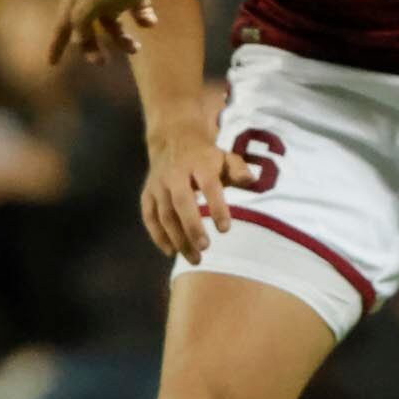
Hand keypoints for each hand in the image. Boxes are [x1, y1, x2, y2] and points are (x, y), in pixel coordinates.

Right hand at [50, 0, 163, 63]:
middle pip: (87, 29)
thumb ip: (79, 23)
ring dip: (122, 39)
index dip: (56, 45)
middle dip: (93, 46)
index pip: (61, 25)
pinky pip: (133, 13)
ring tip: (135, 48)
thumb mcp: (90, 5)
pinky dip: (141, 19)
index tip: (52, 64)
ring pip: (112, 25)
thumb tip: (79, 39)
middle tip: (103, 62)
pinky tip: (150, 19)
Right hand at [140, 121, 254, 262]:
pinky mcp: (147, 194)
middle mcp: (175, 174)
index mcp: (198, 163)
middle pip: (181, 201)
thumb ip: (238, 169)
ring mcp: (158, 184)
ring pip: (164, 214)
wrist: (174, 141)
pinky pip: (150, 217)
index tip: (225, 229)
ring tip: (195, 258)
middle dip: (192, 226)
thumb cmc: (207, 157)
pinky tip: (172, 252)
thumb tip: (250, 180)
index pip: (208, 185)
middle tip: (205, 248)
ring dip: (178, 238)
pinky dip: (158, 236)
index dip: (216, 206)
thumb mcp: (225, 157)